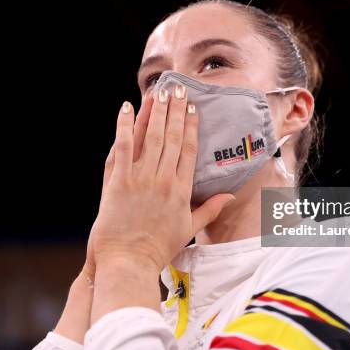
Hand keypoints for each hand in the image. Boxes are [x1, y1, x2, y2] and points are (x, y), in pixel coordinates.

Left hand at [90, 86, 234, 274]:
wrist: (128, 261)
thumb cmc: (158, 248)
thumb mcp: (189, 228)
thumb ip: (210, 209)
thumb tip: (230, 196)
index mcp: (181, 189)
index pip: (188, 149)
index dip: (191, 125)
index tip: (193, 108)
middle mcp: (163, 179)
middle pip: (171, 137)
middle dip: (175, 110)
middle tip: (178, 89)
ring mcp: (140, 178)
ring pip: (150, 137)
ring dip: (155, 112)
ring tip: (159, 91)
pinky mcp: (118, 180)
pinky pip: (123, 146)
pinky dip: (125, 125)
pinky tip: (128, 108)